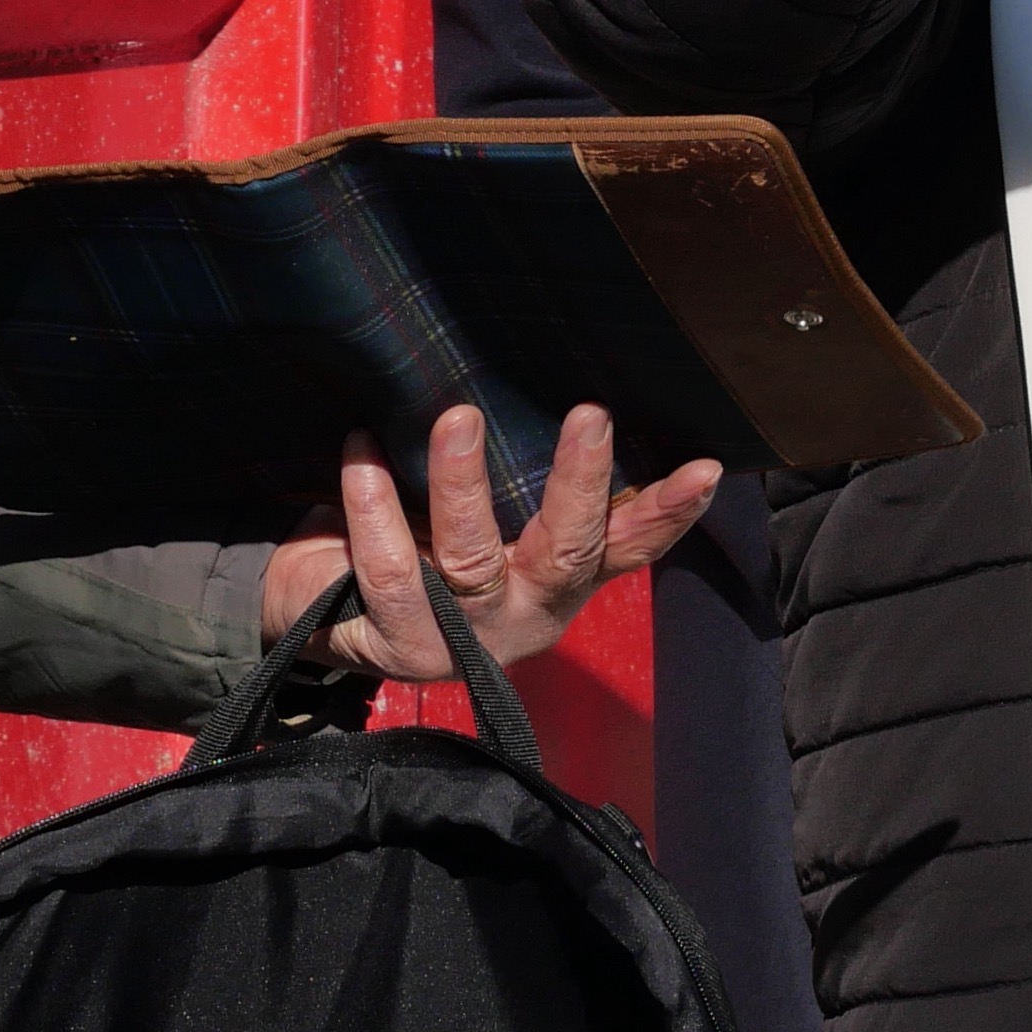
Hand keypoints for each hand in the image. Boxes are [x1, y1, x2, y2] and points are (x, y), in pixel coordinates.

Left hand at [258, 403, 719, 678]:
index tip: (705, 468)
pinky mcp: (397, 644)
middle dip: (580, 483)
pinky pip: (387, 570)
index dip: (669, 512)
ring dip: (465, 485)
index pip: (629, 544)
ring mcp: (464, 636)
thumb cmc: (424, 541)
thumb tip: (575, 387)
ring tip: (458, 419)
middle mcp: (524, 610)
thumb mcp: (493, 515)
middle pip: (565, 552)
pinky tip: (362, 454)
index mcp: (560, 577)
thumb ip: (529, 481)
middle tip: (591, 415)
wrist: (326, 611)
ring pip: (471, 559)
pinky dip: (373, 506)